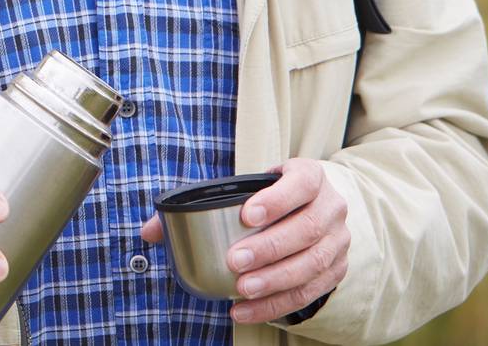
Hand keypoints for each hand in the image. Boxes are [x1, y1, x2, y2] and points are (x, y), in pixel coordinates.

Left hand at [139, 158, 348, 323]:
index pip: (300, 183)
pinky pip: (310, 291)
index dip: (277, 199)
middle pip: (307, 228)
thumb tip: (149, 232)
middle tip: (235, 261)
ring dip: (275, 280)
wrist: (314, 207)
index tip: (247, 214)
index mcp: (310, 177)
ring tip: (242, 290)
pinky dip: (278, 303)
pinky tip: (248, 309)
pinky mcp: (336, 269)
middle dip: (269, 247)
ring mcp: (338, 240)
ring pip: (312, 263)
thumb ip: (197, 204)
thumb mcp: (244, 188)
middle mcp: (331, 207)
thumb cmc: (269, 197)